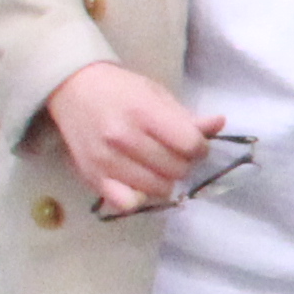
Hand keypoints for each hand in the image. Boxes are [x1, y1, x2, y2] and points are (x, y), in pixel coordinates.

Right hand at [43, 59, 214, 216]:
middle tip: (173, 153)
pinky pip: (127, 203)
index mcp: (143, 112)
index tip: (193, 143)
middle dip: (183, 163)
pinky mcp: (93, 177)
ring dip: (165, 180)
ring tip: (158, 166)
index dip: (200, 147)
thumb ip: (187, 116)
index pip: (190, 144)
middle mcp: (124, 137)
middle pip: (176, 169)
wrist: (74, 90)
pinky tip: (140, 183)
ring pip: (158, 188)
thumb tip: (219, 124)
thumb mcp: (156, 93)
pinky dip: (139, 197)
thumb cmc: (120, 90)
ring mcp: (107, 160)